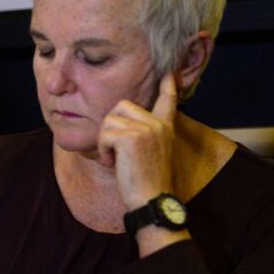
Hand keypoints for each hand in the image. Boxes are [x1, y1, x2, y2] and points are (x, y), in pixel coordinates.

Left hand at [97, 72, 177, 209]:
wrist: (152, 200)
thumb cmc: (146, 182)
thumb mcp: (148, 153)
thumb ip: (141, 135)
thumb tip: (119, 123)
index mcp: (165, 127)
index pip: (168, 100)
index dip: (168, 85)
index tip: (170, 72)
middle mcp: (158, 124)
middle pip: (120, 106)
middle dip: (110, 127)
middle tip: (115, 150)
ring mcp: (147, 129)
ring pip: (109, 120)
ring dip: (105, 141)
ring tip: (116, 159)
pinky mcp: (133, 137)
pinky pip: (105, 134)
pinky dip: (103, 150)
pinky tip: (113, 164)